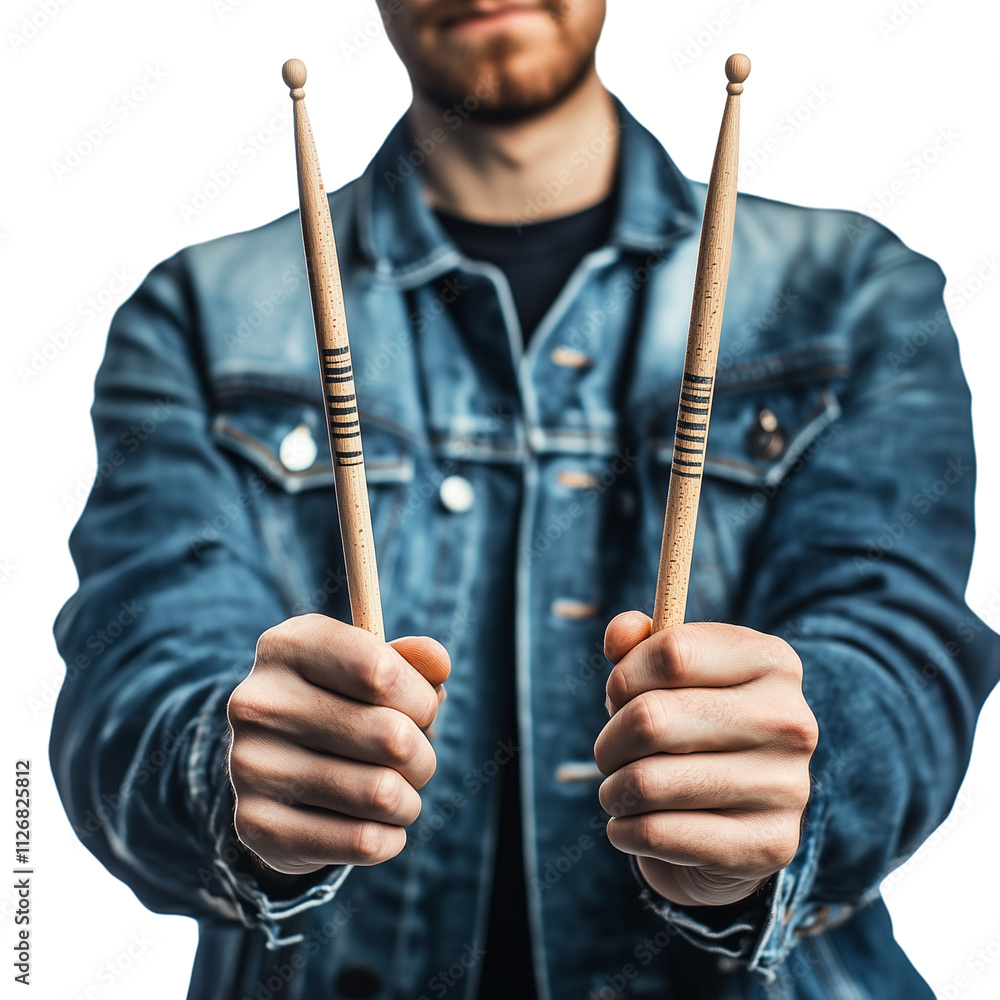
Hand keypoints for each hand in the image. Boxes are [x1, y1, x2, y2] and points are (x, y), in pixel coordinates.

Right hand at [226, 614, 448, 874]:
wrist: (276, 769)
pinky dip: (389, 837)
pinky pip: (362, 842)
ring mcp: (250, 765)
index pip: (381, 672)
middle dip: (422, 754)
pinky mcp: (256, 825)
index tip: (421, 710)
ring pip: (382, 793)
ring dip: (408, 800)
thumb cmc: (343, 706)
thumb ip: (414, 661)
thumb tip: (438, 662)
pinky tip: (377, 826)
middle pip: (391, 736)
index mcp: (288, 645)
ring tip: (396, 793)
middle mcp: (258, 702)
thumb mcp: (375, 670)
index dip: (420, 698)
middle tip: (412, 759)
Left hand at [593, 612, 817, 906]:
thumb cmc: (691, 732)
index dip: (625, 676)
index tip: (619, 695)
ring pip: (647, 782)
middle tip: (608, 755)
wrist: (737, 825)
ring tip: (619, 792)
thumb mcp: (666, 677)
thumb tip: (620, 634)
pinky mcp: (770, 846)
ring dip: (614, 791)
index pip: (672, 652)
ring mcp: (787, 786)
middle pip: (651, 718)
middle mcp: (790, 720)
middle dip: (610, 741)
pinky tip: (631, 827)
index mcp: (772, 661)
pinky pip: (658, 833)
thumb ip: (638, 643)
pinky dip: (625, 831)